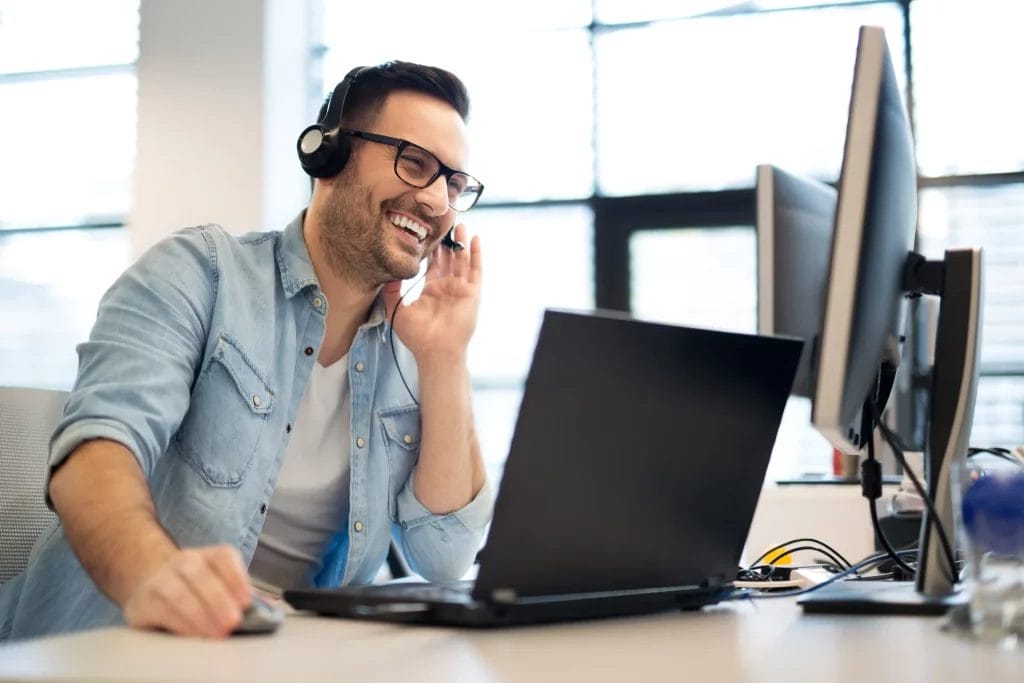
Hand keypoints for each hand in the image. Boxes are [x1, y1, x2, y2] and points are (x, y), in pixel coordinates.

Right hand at [122, 545, 251, 637]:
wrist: (150, 585)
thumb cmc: (195, 589)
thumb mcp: (219, 586)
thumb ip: (241, 596)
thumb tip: (271, 610)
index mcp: (208, 556)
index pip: (224, 557)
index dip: (236, 577)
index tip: (247, 600)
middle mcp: (184, 562)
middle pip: (200, 574)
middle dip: (218, 599)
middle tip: (233, 622)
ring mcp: (161, 579)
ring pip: (179, 592)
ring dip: (199, 614)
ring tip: (216, 633)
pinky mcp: (143, 602)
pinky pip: (161, 611)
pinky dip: (180, 624)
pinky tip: (194, 634)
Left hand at [381, 223, 481, 362]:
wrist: (435, 351)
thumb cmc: (417, 336)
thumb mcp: (397, 310)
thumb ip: (391, 291)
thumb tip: (387, 272)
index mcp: (431, 291)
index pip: (432, 265)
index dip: (431, 249)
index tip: (426, 232)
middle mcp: (447, 288)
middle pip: (448, 259)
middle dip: (446, 241)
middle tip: (442, 222)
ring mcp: (461, 289)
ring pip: (462, 260)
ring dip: (461, 243)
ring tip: (459, 224)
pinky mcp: (472, 293)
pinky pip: (476, 270)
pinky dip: (476, 254)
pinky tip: (474, 238)